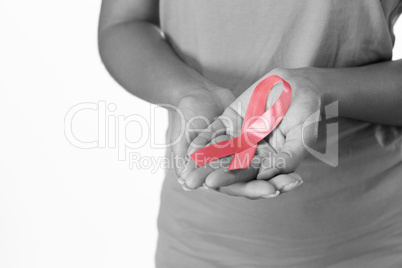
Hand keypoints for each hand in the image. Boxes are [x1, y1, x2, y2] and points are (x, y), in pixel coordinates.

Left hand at [181, 68, 320, 198]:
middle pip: (230, 167)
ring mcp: (240, 138)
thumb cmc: (307, 111)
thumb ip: (288, 156)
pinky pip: (215, 132)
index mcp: (270, 163)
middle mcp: (252, 154)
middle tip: (191, 182)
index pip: (249, 175)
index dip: (232, 178)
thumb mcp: (303, 135)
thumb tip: (265, 175)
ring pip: (219, 151)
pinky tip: (189, 145)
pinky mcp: (230, 122)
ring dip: (202, 160)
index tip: (214, 182)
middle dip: (210, 174)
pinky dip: (203, 138)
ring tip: (184, 167)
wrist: (298, 84)